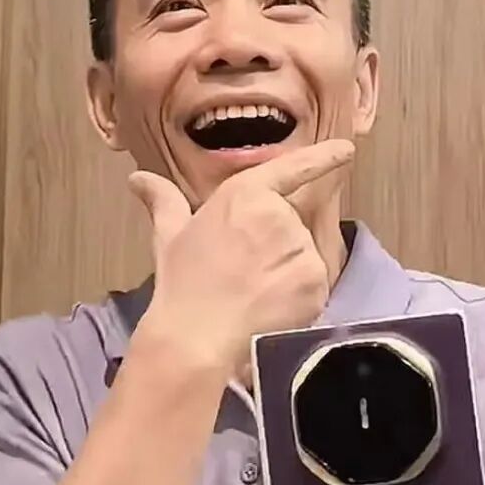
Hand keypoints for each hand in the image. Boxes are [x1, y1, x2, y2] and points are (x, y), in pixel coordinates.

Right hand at [129, 139, 355, 379]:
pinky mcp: (315, 281)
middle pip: (292, 224)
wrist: (196, 335)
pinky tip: (270, 307)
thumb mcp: (170, 235)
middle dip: (276, 245)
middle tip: (244, 272)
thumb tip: (137, 179)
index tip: (346, 149)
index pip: (293, 168)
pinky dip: (299, 296)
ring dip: (287, 271)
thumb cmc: (181, 283)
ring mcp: (300, 248)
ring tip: (253, 293)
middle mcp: (278, 214)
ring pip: (303, 255)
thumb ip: (163, 201)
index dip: (323, 156)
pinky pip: (314, 284)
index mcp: (245, 194)